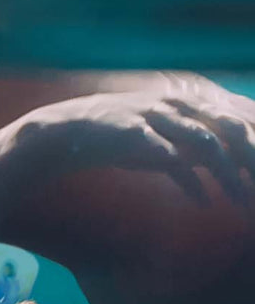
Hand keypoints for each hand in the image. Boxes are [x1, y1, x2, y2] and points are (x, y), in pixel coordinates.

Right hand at [15, 80, 254, 204]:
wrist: (67, 134)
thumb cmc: (121, 138)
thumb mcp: (166, 136)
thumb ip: (201, 143)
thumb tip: (235, 161)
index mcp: (190, 100)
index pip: (242, 113)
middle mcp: (177, 104)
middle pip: (232, 126)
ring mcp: (156, 117)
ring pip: (207, 143)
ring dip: (231, 176)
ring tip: (245, 204)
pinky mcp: (135, 136)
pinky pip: (172, 159)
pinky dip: (192, 184)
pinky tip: (205, 203)